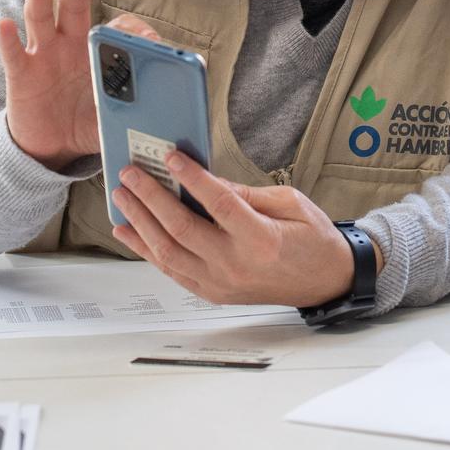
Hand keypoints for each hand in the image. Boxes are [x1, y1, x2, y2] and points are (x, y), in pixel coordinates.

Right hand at [0, 0, 162, 169]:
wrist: (51, 145)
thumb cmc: (86, 122)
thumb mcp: (114, 116)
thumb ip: (135, 111)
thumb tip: (165, 117)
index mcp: (96, 51)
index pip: (113, 28)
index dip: (130, 31)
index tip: (150, 42)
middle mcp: (68, 45)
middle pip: (72, 7)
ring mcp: (43, 57)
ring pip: (40, 18)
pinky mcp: (21, 76)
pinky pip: (14, 55)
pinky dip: (8, 40)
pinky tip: (5, 25)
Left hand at [110, 151, 373, 307]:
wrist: (326, 281)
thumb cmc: (313, 240)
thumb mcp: (289, 203)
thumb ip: (246, 194)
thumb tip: (207, 181)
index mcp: (261, 239)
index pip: (218, 203)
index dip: (191, 177)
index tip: (171, 156)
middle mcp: (236, 264)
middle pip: (181, 228)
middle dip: (151, 197)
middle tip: (132, 173)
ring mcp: (221, 283)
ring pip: (168, 253)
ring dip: (141, 222)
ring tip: (123, 197)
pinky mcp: (212, 293)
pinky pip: (171, 271)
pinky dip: (146, 250)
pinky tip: (129, 232)